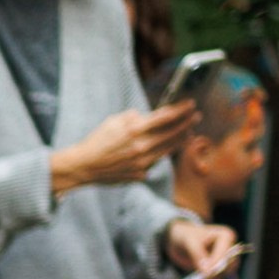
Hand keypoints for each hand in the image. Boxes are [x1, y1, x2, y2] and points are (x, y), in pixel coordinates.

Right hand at [50, 105, 197, 195]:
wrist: (83, 166)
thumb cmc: (96, 142)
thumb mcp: (112, 122)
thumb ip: (132, 117)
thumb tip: (145, 115)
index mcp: (134, 130)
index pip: (166, 117)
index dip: (181, 109)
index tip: (190, 104)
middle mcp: (141, 147)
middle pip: (172, 133)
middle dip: (187, 123)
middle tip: (196, 116)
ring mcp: (141, 163)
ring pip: (168, 149)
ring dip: (180, 139)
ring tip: (188, 132)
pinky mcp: (139, 174)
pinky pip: (155, 162)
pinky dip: (161, 154)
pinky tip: (164, 149)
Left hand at [163, 219, 237, 277]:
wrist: (180, 239)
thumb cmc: (186, 236)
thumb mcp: (189, 242)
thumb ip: (198, 255)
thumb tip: (207, 273)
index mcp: (226, 237)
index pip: (226, 254)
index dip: (216, 265)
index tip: (206, 275)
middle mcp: (229, 249)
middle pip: (228, 267)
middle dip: (216, 275)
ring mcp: (224, 261)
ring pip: (222, 275)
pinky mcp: (216, 271)